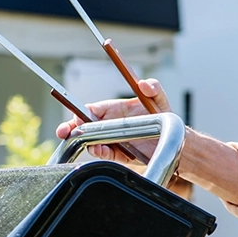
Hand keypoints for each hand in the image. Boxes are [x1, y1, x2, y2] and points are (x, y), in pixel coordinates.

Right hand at [55, 78, 172, 161]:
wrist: (174, 140)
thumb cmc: (163, 116)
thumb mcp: (160, 99)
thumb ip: (154, 88)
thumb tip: (144, 83)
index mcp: (114, 109)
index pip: (91, 109)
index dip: (80, 113)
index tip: (77, 118)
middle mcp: (111, 124)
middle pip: (84, 125)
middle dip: (71, 128)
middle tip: (64, 132)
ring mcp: (113, 139)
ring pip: (91, 140)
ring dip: (84, 141)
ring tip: (86, 143)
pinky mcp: (119, 153)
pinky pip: (105, 152)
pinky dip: (99, 151)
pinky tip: (99, 149)